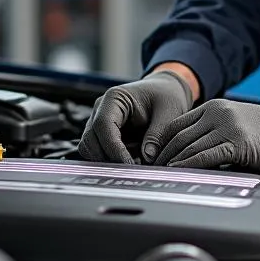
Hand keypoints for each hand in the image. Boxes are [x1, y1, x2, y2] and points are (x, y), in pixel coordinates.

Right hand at [78, 70, 192, 162]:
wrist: (165, 90)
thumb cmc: (166, 96)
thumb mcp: (169, 111)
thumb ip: (157, 134)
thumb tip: (147, 158)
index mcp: (114, 98)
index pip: (103, 125)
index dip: (113, 148)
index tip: (128, 165)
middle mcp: (100, 110)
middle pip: (90, 140)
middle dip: (109, 158)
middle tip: (133, 170)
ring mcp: (98, 123)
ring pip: (90, 149)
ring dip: (109, 161)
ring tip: (136, 163)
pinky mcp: (102, 136)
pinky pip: (99, 153)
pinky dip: (112, 161)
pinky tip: (133, 161)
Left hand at [142, 98, 259, 171]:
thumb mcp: (234, 123)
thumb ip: (211, 132)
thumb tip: (186, 156)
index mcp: (213, 107)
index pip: (175, 125)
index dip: (160, 144)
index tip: (152, 160)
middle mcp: (217, 114)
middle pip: (178, 137)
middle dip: (162, 157)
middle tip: (151, 173)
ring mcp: (227, 127)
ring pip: (189, 148)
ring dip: (172, 164)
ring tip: (161, 178)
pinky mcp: (237, 143)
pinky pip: (206, 156)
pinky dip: (189, 167)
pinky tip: (181, 175)